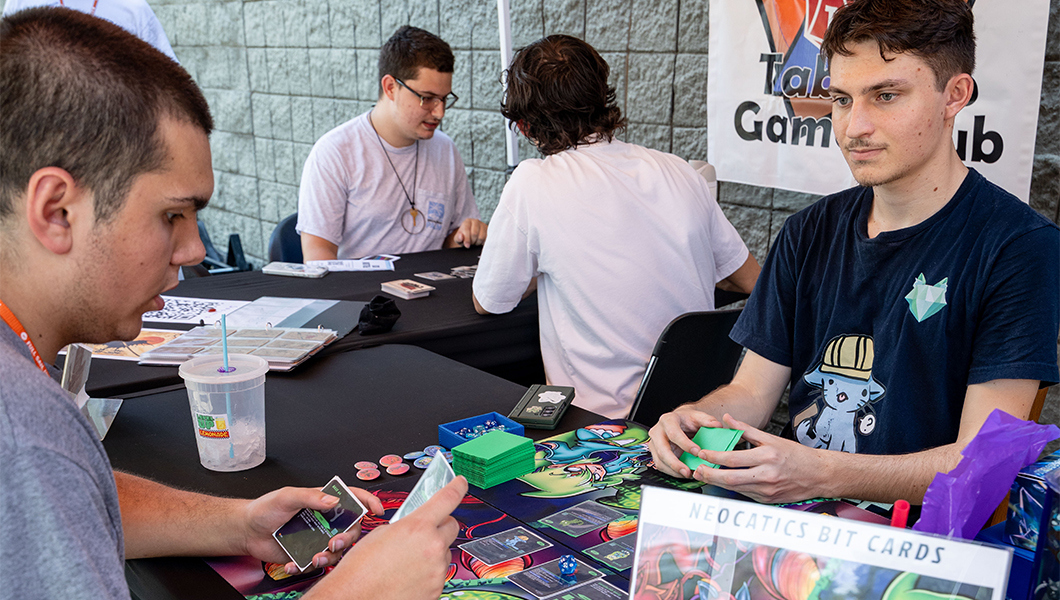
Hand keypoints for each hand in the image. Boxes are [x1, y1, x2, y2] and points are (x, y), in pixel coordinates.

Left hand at [240, 485, 383, 573]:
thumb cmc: (265, 509)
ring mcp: (317, 538)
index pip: (352, 498)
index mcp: (323, 502)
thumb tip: (333, 501)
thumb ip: (310, 497)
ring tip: (314, 558)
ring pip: (337, 551)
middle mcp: (324, 520)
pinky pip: (317, 563)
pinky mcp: (307, 553)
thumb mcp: (287, 496)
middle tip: (335, 543)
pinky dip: (306, 566)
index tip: (377, 509)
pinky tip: (294, 564)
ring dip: (329, 557)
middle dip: (347, 538)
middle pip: (351, 529)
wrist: (247, 531)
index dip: (368, 502)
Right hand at [309, 476, 467, 599]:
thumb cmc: (360, 570)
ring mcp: (436, 571)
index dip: (457, 487)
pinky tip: (409, 575)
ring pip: (444, 552)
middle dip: (440, 526)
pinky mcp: (436, 589)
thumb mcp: (381, 534)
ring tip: (407, 561)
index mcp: (417, 528)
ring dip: (432, 552)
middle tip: (424, 532)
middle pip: (451, 526)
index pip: (447, 498)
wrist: (353, 599)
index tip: (460, 483)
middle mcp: (432, 548)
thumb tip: (417, 526)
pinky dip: (428, 572)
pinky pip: (438, 573)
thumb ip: (407, 525)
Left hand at [447, 218, 487, 247]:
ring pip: (481, 237)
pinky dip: (482, 242)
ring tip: (474, 243)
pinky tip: (479, 242)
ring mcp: (483, 225)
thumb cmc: (463, 237)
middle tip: (471, 243)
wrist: (471, 236)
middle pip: (474, 234)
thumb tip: (461, 237)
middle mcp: (475, 221)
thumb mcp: (458, 238)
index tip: (467, 246)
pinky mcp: (488, 230)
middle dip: (472, 241)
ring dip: (477, 243)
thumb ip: (458, 238)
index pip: (467, 230)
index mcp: (467, 221)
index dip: (467, 239)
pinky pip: (486, 238)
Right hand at [648, 406, 724, 477]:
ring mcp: (654, 444)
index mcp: (667, 420)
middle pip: (662, 450)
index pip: (673, 433)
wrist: (678, 422)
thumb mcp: (697, 417)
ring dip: (673, 470)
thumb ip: (707, 420)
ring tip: (687, 474)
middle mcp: (657, 432)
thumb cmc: (687, 420)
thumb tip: (717, 425)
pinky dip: (672, 472)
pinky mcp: (655, 453)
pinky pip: (661, 466)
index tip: (697, 452)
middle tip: (687, 471)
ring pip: (660, 460)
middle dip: (675, 463)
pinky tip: (683, 474)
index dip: (685, 444)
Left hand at [691, 414, 827, 503]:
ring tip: (704, 475)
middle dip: (709, 474)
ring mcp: (767, 490)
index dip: (714, 457)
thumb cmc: (797, 455)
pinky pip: (745, 494)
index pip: (733, 458)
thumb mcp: (772, 438)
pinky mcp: (767, 500)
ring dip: (717, 483)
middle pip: (730, 478)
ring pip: (735, 488)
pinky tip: (723, 482)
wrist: (819, 475)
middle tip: (697, 469)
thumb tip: (727, 419)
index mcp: (767, 457)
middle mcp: (766, 475)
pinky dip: (732, 488)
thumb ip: (747, 429)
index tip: (702, 453)